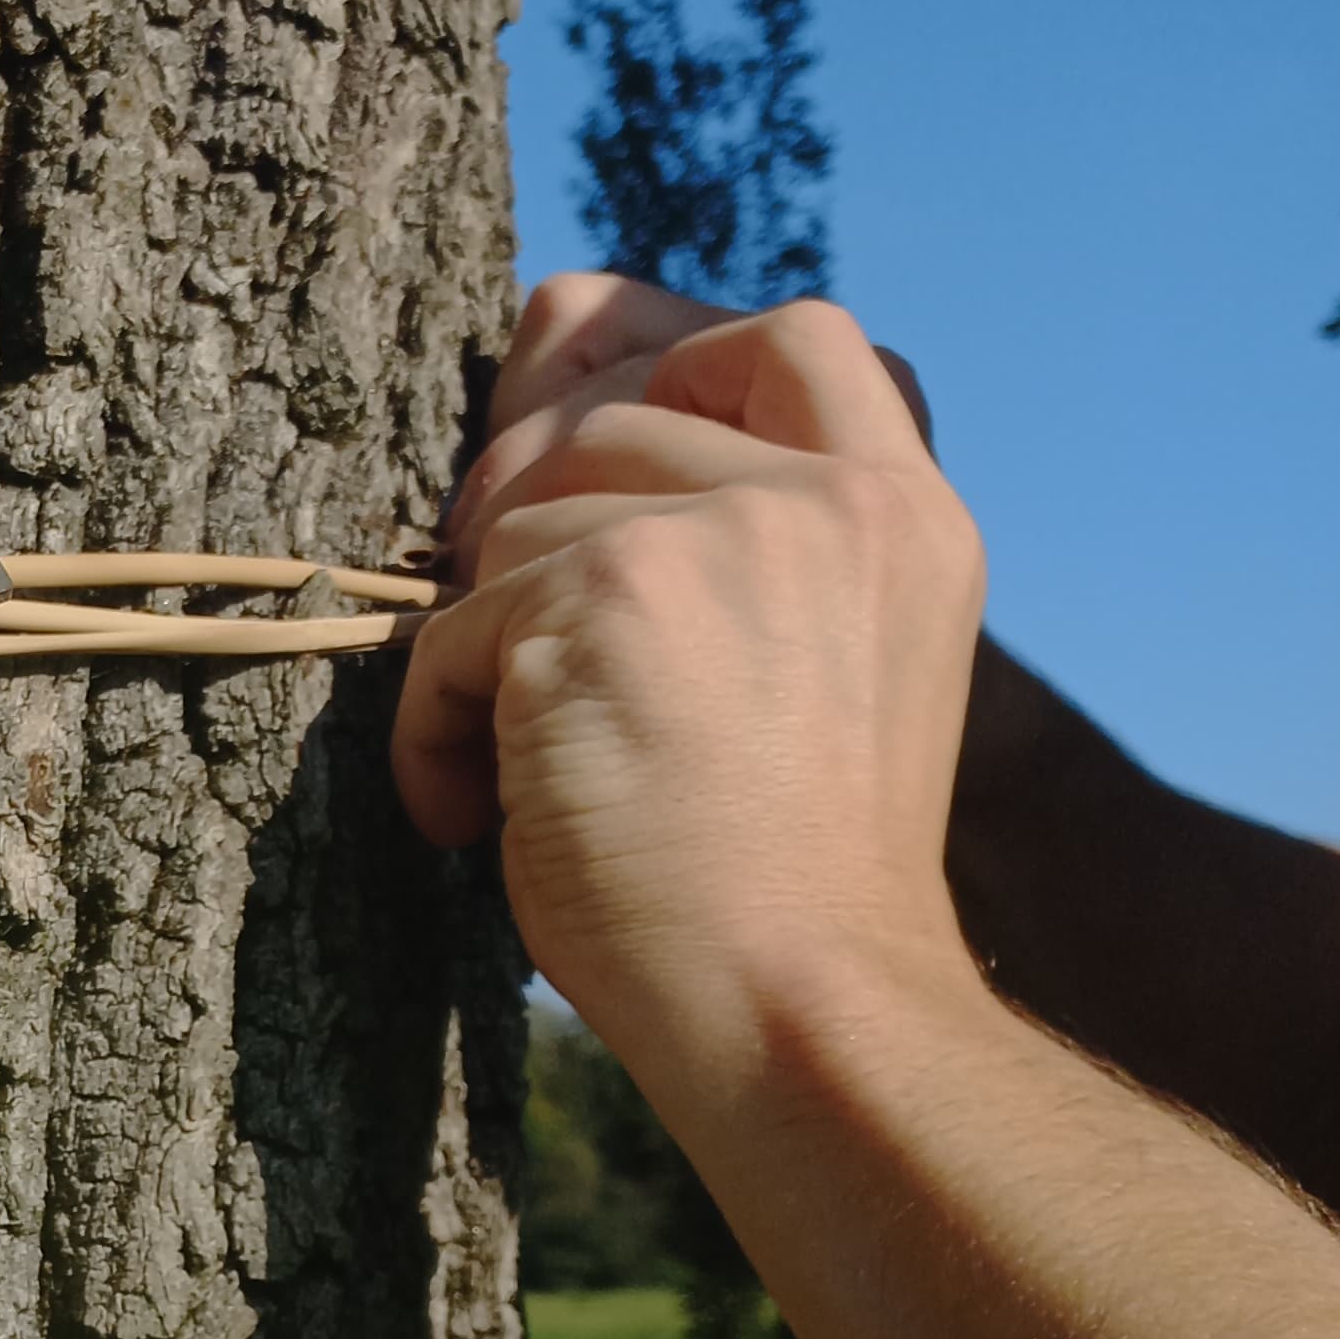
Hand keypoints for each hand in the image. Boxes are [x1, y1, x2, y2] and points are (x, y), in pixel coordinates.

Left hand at [391, 277, 990, 1112]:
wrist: (800, 1004)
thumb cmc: (784, 890)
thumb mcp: (815, 677)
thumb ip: (747, 555)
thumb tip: (547, 455)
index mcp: (904, 517)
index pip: (792, 334)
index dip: (665, 353)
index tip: (580, 448)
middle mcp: (832, 503)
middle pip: (612, 417)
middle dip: (524, 517)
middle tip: (509, 647)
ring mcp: (725, 535)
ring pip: (517, 524)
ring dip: (482, 649)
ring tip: (519, 773)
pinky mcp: (611, 593)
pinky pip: (452, 629)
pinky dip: (436, 728)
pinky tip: (477, 820)